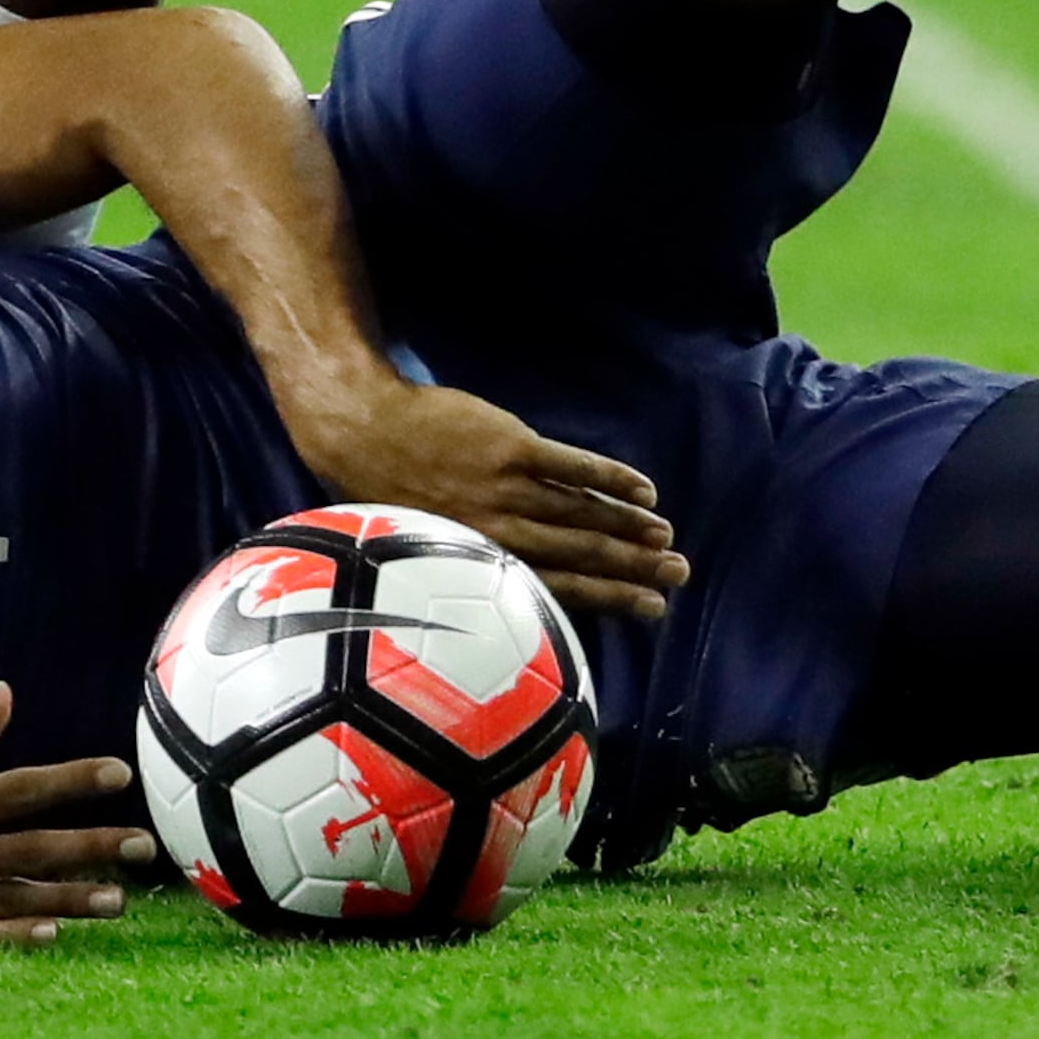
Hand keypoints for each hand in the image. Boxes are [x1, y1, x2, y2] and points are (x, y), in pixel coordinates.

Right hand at [0, 687, 150, 943]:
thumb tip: (5, 698)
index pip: (15, 790)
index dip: (70, 780)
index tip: (119, 774)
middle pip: (26, 850)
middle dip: (89, 847)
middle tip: (143, 847)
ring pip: (8, 900)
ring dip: (67, 899)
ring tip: (119, 900)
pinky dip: (12, 937)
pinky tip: (53, 935)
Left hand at [282, 367, 687, 624]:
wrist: (360, 429)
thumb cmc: (382, 491)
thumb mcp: (422, 549)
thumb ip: (472, 565)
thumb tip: (512, 585)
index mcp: (479, 564)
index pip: (560, 588)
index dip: (610, 597)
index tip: (652, 609)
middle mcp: (500, 533)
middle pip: (582, 554)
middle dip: (634, 569)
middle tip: (677, 578)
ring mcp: (507, 488)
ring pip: (582, 515)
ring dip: (630, 528)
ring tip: (668, 540)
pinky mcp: (510, 446)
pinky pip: (571, 466)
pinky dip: (609, 478)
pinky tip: (643, 489)